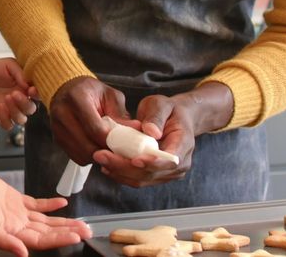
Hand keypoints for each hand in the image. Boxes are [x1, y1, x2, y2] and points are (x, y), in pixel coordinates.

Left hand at [0, 58, 36, 129]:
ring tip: (6, 98)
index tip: (31, 90)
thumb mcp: (9, 65)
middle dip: (24, 103)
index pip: (38, 96)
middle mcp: (21, 100)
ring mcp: (11, 110)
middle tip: (14, 94)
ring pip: (21, 119)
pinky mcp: (0, 116)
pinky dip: (5, 118)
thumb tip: (28, 85)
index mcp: (27, 88)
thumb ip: (20, 73)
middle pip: (31, 109)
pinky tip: (0, 106)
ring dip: (15, 111)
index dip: (37, 95)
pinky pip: (8, 125)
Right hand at [0, 166, 91, 256]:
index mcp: (10, 234)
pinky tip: (62, 202)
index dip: (59, 239)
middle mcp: (17, 226)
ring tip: (81, 223)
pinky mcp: (15, 200)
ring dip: (63, 221)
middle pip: (48, 232)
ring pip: (46, 220)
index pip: (41, 241)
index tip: (76, 237)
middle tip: (87, 231)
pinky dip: (50, 204)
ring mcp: (17, 213)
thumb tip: (22, 253)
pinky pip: (37, 204)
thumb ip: (3, 240)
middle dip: (68, 232)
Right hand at [49, 76, 128, 164]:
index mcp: (77, 99)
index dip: (111, 141)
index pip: (95, 128)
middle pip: (87, 145)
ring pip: (81, 154)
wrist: (67, 89)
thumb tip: (135, 130)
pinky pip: (75, 156)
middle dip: (106, 152)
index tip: (124, 145)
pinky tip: (96, 148)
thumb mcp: (109, 95)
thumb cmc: (90, 91)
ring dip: (97, 156)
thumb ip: (120, 114)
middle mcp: (63, 113)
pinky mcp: (57, 138)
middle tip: (119, 151)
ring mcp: (57, 128)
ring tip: (108, 149)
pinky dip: (88, 157)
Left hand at [91, 82, 233, 186]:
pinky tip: (107, 166)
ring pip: (142, 180)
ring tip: (101, 159)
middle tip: (102, 156)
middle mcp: (178, 164)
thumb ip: (156, 117)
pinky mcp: (155, 175)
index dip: (152, 163)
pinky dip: (122, 174)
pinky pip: (138, 179)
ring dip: (120, 172)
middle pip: (152, 173)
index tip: (134, 160)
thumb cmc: (168, 110)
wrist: (175, 119)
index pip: (170, 160)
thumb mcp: (162, 105)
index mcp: (184, 144)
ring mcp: (167, 173)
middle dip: (125, 167)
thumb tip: (152, 132)